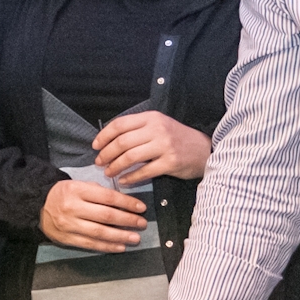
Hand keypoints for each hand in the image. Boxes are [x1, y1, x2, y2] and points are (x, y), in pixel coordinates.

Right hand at [40, 179, 146, 251]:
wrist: (37, 206)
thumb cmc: (63, 194)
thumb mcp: (77, 184)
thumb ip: (97, 191)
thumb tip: (121, 202)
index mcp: (77, 190)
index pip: (107, 197)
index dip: (126, 203)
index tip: (141, 207)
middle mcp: (73, 208)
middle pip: (106, 215)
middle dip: (127, 220)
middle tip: (142, 223)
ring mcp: (69, 225)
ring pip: (99, 232)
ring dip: (120, 236)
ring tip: (135, 238)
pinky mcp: (67, 238)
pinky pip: (90, 244)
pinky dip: (107, 246)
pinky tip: (120, 247)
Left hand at [93, 110, 210, 184]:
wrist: (204, 149)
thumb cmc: (177, 139)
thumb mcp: (158, 126)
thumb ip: (138, 130)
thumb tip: (109, 140)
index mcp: (151, 118)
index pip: (120, 124)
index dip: (104, 136)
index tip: (95, 146)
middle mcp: (157, 130)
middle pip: (122, 142)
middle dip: (106, 154)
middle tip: (99, 163)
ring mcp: (164, 146)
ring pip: (130, 157)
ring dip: (115, 166)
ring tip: (108, 173)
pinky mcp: (170, 163)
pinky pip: (144, 171)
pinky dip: (130, 178)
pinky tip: (124, 181)